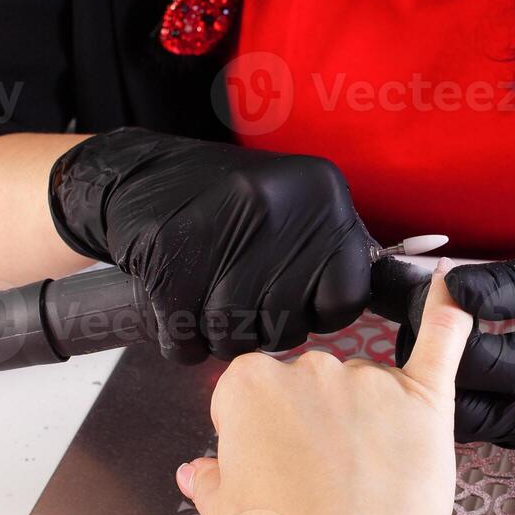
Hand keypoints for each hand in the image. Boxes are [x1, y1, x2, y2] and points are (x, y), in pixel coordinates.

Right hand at [49, 128, 372, 362]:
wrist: (139, 175)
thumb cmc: (226, 205)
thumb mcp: (295, 208)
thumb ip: (331, 252)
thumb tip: (375, 302)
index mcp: (322, 194)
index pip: (349, 296)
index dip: (318, 314)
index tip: (294, 304)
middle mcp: (278, 203)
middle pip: (290, 323)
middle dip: (263, 329)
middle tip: (239, 305)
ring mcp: (222, 224)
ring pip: (237, 333)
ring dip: (218, 338)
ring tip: (208, 309)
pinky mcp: (170, 250)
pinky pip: (186, 333)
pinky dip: (181, 339)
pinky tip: (178, 314)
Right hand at [174, 262, 472, 514]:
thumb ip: (210, 482)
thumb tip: (196, 472)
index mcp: (250, 387)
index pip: (247, 392)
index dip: (256, 434)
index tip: (266, 465)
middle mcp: (308, 369)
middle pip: (305, 385)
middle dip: (309, 426)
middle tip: (315, 481)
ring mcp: (368, 380)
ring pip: (361, 386)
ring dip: (361, 419)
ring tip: (361, 481)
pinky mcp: (421, 397)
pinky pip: (439, 341)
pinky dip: (448, 313)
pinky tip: (452, 287)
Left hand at [398, 228, 514, 447]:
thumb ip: (500, 284)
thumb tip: (447, 289)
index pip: (474, 364)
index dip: (441, 333)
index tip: (432, 300)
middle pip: (464, 410)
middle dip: (433, 372)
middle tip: (425, 328)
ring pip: (473, 425)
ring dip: (449, 390)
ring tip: (445, 344)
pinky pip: (493, 424)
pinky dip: (473, 399)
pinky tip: (472, 365)